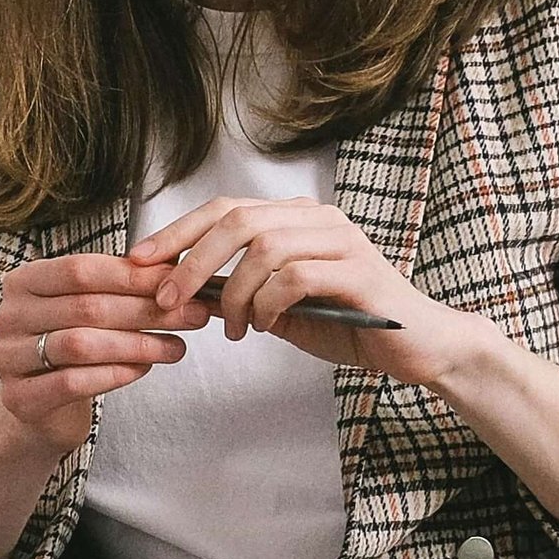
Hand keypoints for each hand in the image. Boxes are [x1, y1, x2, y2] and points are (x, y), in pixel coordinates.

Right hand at [0, 252, 186, 459]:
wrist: (44, 406)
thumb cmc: (76, 346)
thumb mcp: (94, 307)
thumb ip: (124, 284)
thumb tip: (180, 263)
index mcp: (24, 281)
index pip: (81, 270)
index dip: (133, 276)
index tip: (180, 283)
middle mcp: (9, 315)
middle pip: (86, 307)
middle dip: (147, 311)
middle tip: (193, 316)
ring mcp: (8, 357)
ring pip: (81, 344)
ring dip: (137, 345)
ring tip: (176, 347)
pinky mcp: (19, 398)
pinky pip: (73, 382)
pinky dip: (114, 375)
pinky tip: (144, 370)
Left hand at [126, 196, 490, 386]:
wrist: (420, 348)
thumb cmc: (353, 325)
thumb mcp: (284, 310)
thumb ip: (242, 293)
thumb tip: (183, 290)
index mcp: (300, 220)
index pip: (226, 209)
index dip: (177, 232)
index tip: (139, 261)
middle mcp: (321, 220)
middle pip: (238, 219)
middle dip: (192, 260)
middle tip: (168, 298)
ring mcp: (342, 241)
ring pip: (263, 246)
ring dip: (234, 292)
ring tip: (235, 329)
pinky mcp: (358, 272)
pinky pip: (294, 276)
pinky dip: (269, 304)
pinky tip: (267, 327)